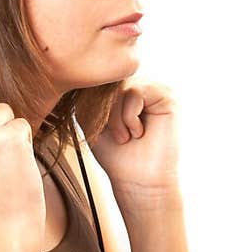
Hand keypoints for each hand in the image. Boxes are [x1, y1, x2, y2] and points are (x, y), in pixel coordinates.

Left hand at [88, 78, 181, 215]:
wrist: (137, 180)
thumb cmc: (115, 153)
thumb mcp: (91, 118)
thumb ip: (89, 93)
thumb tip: (85, 71)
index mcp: (124, 87)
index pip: (99, 79)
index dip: (91, 103)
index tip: (98, 128)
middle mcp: (140, 83)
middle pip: (108, 80)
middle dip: (103, 110)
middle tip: (113, 135)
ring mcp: (155, 87)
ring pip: (120, 85)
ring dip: (115, 116)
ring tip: (125, 136)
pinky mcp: (167, 95)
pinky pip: (135, 91)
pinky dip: (129, 116)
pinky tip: (139, 132)